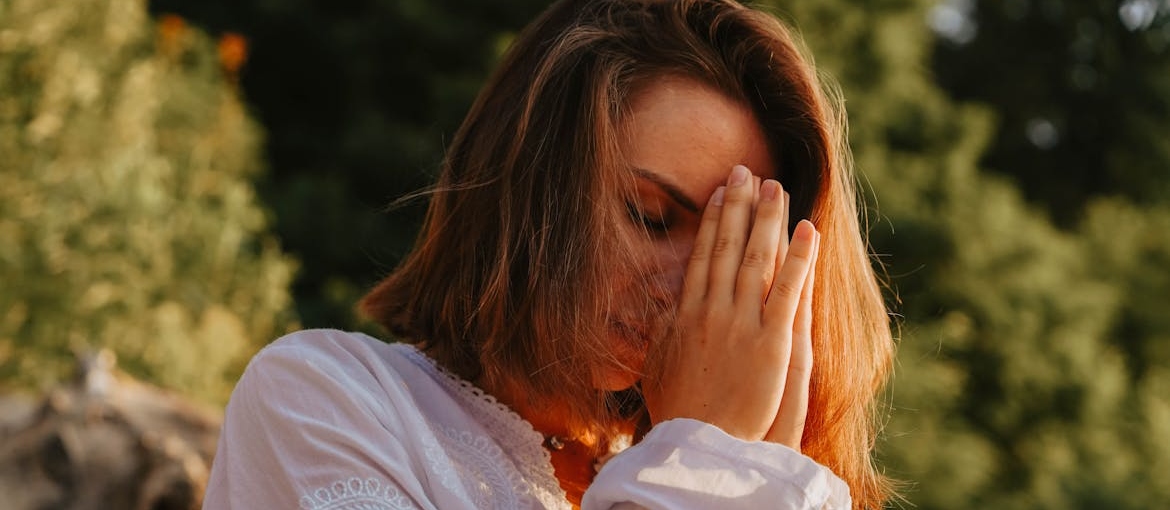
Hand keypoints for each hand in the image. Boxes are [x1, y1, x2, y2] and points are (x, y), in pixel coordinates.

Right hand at [642, 165, 819, 449]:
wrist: (699, 445)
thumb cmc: (678, 414)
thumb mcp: (657, 368)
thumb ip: (663, 333)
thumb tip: (666, 306)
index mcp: (686, 316)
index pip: (701, 256)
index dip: (712, 221)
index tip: (719, 193)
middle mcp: (712, 311)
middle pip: (726, 247)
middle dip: (736, 206)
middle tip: (746, 170)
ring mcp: (742, 324)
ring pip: (756, 259)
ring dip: (766, 219)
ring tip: (776, 186)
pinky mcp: (771, 342)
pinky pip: (787, 290)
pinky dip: (798, 258)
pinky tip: (807, 229)